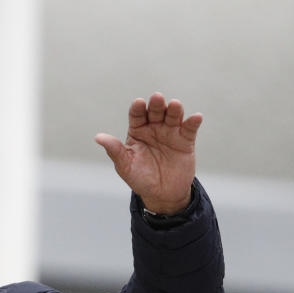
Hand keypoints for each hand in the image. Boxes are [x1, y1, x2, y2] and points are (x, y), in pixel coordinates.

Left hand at [94, 93, 201, 213]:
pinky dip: (193, 122)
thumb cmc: (139, 178)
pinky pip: (190, 128)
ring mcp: (170, 132)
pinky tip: (196, 117)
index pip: (136, 115)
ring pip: (173, 116)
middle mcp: (154, 128)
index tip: (138, 103)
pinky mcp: (186, 140)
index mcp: (137, 131)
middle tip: (157, 98)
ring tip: (175, 105)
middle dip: (156, 105)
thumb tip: (97, 137)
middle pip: (155, 112)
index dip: (137, 108)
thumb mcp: (125, 165)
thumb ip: (114, 150)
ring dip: (175, 109)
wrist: (161, 194)